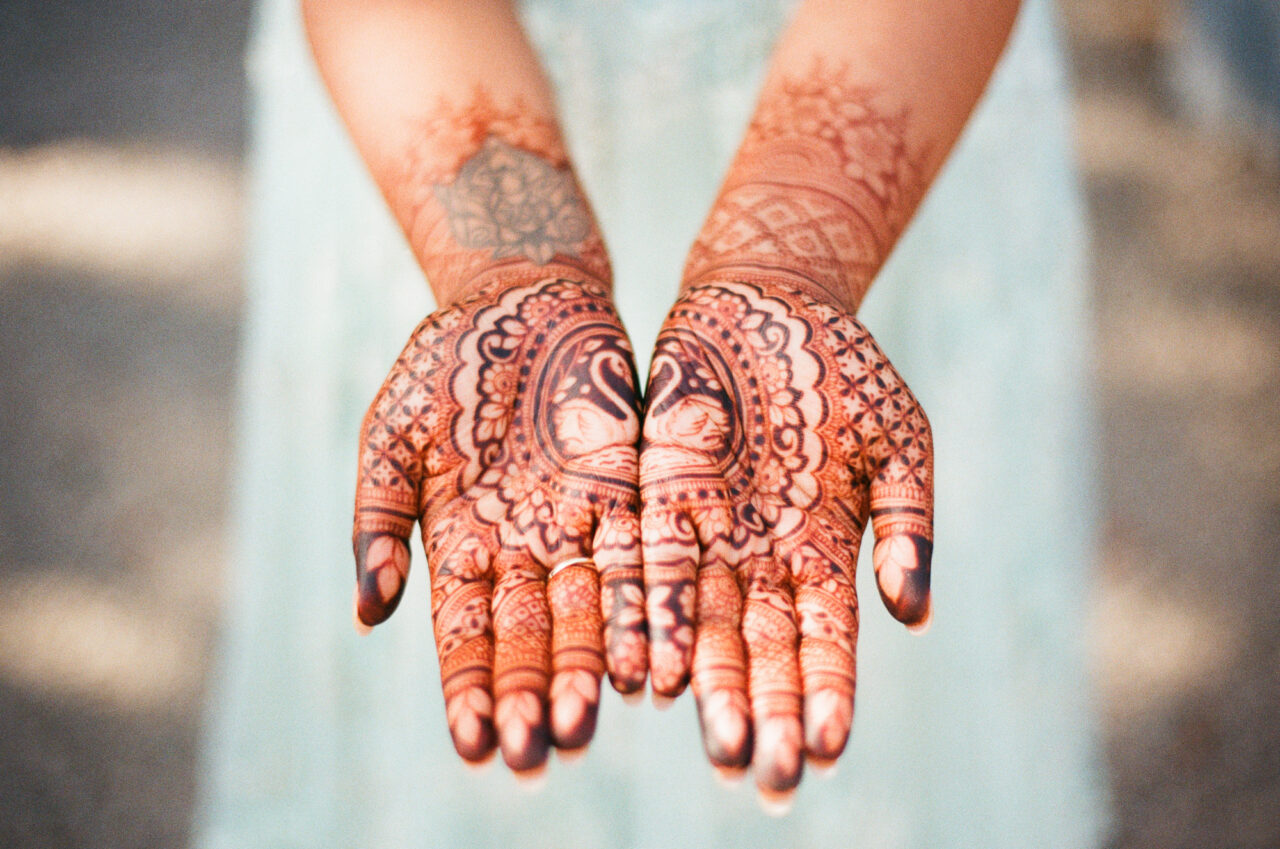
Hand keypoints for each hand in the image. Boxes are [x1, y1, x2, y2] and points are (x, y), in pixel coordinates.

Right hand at [353, 277, 646, 772]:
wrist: (518, 298)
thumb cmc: (442, 365)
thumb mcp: (393, 436)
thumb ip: (380, 521)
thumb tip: (370, 613)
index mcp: (457, 544)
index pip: (463, 633)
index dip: (469, 689)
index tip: (476, 746)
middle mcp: (522, 549)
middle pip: (529, 638)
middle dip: (533, 698)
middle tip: (538, 759)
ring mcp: (577, 524)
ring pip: (587, 612)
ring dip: (589, 670)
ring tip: (589, 727)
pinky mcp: (630, 491)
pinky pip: (639, 559)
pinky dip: (643, 609)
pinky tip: (649, 658)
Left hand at [639, 277, 932, 798]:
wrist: (769, 299)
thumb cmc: (845, 369)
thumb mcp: (897, 442)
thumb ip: (905, 526)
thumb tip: (913, 614)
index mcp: (825, 551)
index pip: (827, 641)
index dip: (828, 695)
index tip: (828, 751)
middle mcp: (761, 558)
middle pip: (761, 651)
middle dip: (767, 714)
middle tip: (768, 778)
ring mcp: (706, 532)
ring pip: (701, 625)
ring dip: (708, 687)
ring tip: (715, 745)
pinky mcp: (656, 497)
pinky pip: (647, 568)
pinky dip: (647, 619)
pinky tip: (646, 672)